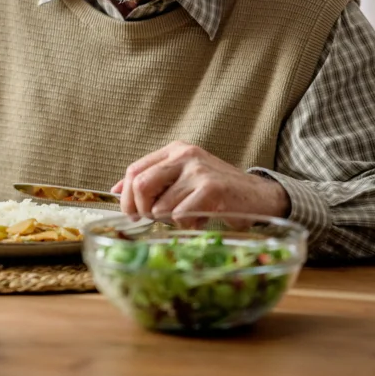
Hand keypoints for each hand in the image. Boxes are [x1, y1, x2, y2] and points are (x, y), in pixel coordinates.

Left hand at [111, 141, 289, 219]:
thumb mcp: (183, 178)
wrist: (259, 196)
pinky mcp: (212, 189)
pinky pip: (181, 215)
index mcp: (174, 150)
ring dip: (169, 221)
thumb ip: (153, 181)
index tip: (130, 213)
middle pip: (141, 184)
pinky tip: (200, 221)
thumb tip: (115, 190)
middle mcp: (185, 156)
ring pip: (161, 206)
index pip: (134, 170)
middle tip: (148, 221)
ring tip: (186, 219)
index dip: (125, 195)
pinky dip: (186, 225)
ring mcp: (199, 171)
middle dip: (138, 209)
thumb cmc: (217, 191)